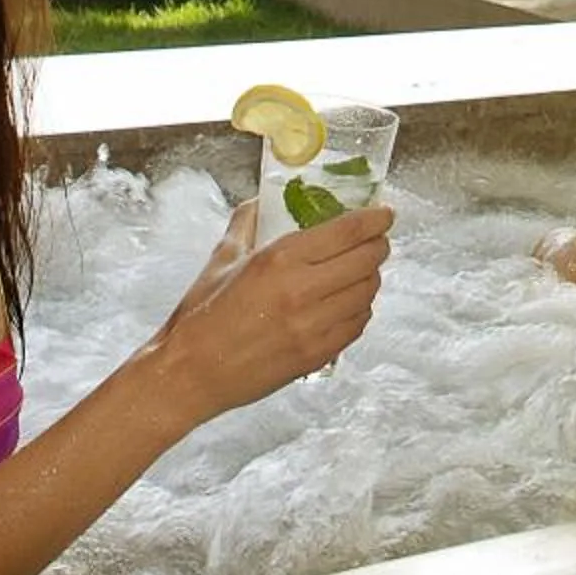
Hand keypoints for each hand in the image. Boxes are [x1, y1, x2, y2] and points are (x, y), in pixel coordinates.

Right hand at [162, 199, 391, 418]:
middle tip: (376, 240)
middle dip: (378, 245)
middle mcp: (303, 291)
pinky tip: (349, 303)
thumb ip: (248, 221)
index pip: (348, 231)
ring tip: (362, 270)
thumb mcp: (223, 257)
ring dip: (370, 277)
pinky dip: (360, 309)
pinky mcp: (315, 356)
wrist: (189, 374)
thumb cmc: (202, 315)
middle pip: (366, 260)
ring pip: (366, 294)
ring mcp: (312, 327)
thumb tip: (263, 200)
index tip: (385, 213)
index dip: (375, 219)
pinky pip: (356, 326)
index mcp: (280, 259)